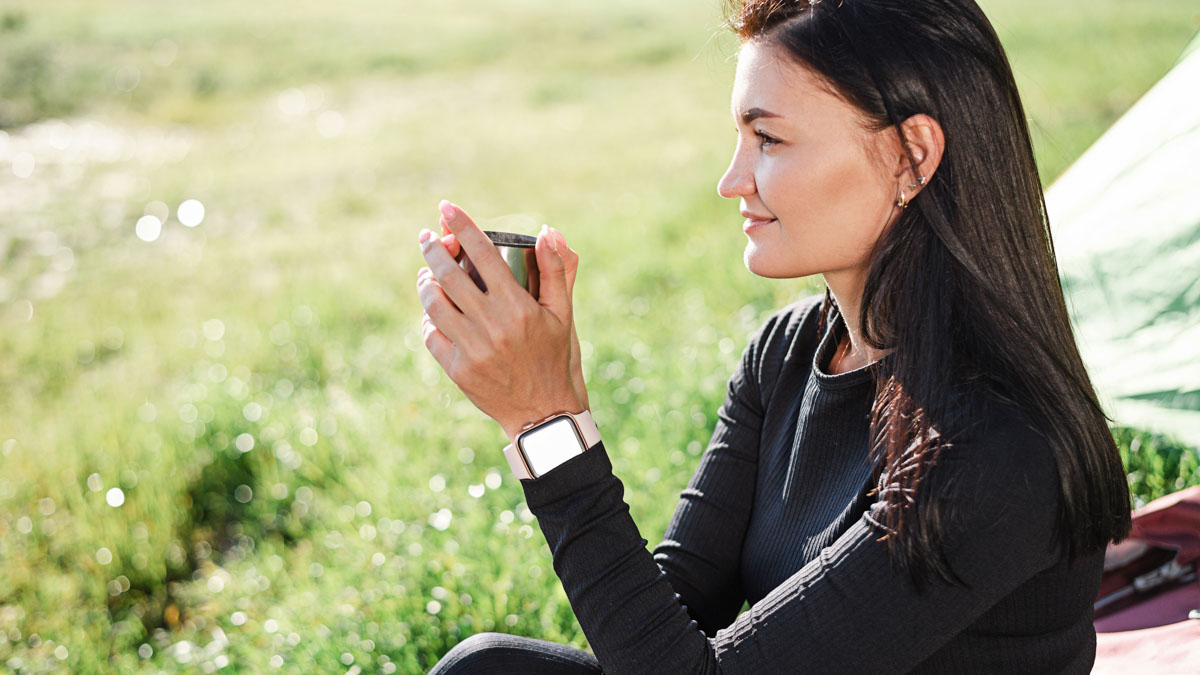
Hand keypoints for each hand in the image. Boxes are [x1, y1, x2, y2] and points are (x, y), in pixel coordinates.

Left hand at [418, 201, 588, 442]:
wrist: (543, 414)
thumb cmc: (555, 358)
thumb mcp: (563, 314)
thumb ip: (556, 271)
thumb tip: (547, 231)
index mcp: (518, 307)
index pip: (483, 254)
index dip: (462, 226)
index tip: (446, 206)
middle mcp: (492, 325)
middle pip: (450, 275)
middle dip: (433, 249)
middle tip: (427, 235)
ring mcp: (472, 349)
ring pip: (434, 304)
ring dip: (426, 281)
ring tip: (426, 271)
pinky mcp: (458, 370)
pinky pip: (432, 335)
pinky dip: (429, 318)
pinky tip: (433, 310)